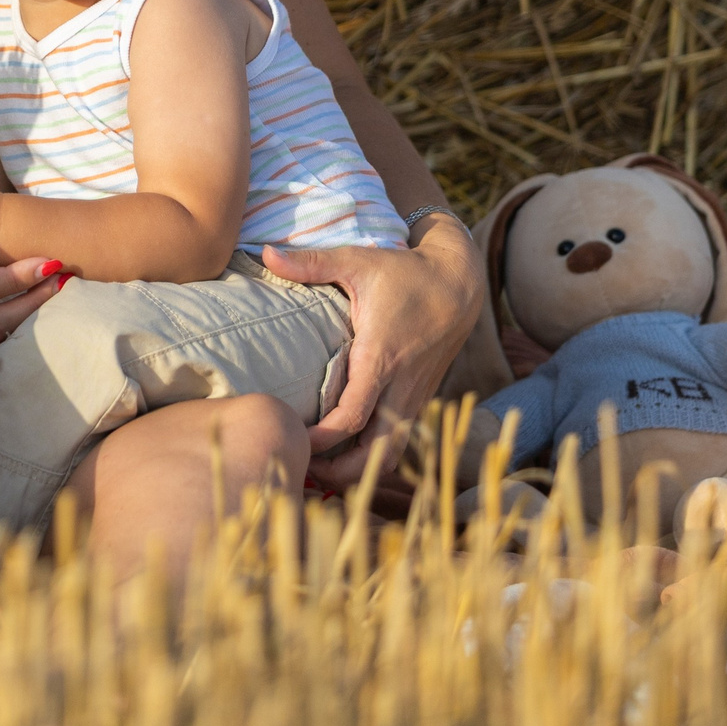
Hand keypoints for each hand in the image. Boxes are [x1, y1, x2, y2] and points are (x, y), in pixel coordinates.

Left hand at [261, 216, 485, 490]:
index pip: (351, 418)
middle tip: (302, 465)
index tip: (289, 437)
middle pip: (375, 454)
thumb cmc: (405, 272)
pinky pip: (399, 441)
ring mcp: (415, 397)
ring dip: (359, 469)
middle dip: (340, 472)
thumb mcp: (358, 260)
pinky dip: (373, 455)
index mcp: (381, 358)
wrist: (460, 283)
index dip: (320, 440)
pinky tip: (346, 451)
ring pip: (392, 455)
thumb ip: (310, 262)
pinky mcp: (420, 399)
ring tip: (321, 467)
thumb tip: (266, 252)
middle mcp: (401, 386)